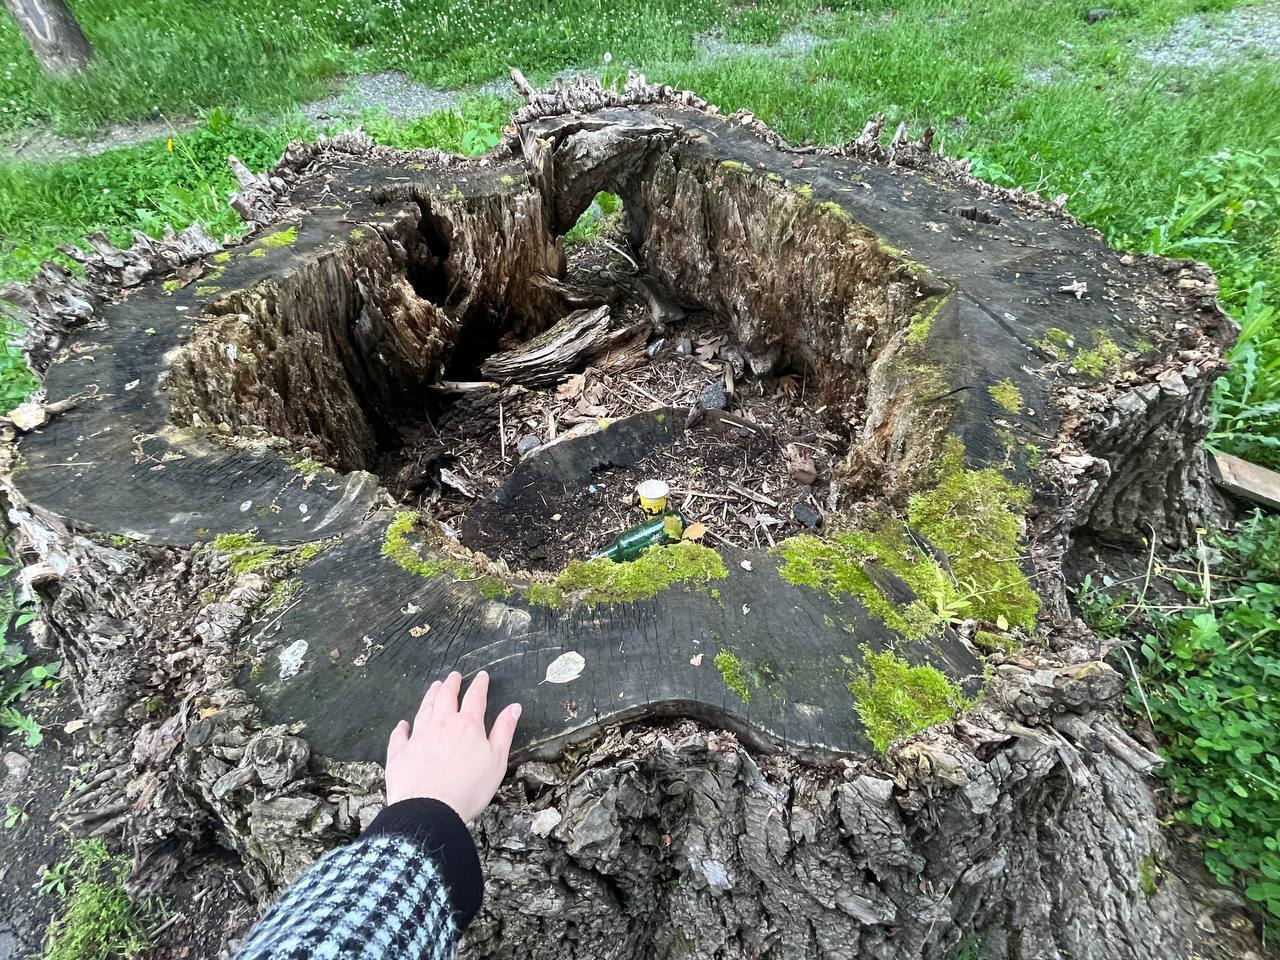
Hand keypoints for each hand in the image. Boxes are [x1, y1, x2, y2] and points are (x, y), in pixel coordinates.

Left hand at [385, 670, 521, 822]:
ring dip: (430, 696)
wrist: (430, 809)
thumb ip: (504, 731)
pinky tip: (403, 724)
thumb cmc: (469, 788)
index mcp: (468, 726)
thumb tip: (514, 707)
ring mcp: (418, 737)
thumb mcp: (497, 760)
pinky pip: (399, 735)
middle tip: (454, 675)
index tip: (482, 676)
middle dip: (451, 684)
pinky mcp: (400, 753)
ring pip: (424, 709)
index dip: (479, 685)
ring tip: (434, 686)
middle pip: (446, 697)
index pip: (475, 698)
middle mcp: (442, 725)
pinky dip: (401, 727)